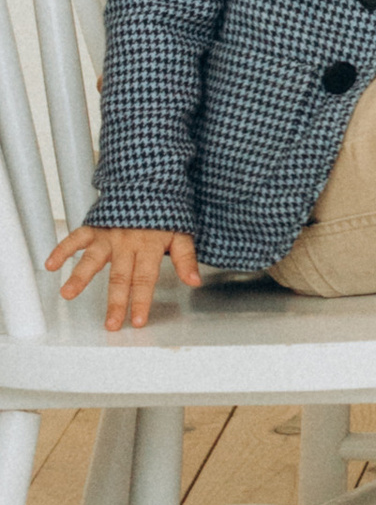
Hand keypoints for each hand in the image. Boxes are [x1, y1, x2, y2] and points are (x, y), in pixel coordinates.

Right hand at [48, 222, 199, 329]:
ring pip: (93, 258)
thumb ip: (186, 258)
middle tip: (111, 323)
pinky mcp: (95, 227)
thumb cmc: (165, 210)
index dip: (142, 300)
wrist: (150, 181)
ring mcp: (109, 235)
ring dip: (79, 276)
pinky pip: (76, 238)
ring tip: (67, 293)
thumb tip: (194, 281)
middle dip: (116, 301)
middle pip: (120, 276)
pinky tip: (51, 264)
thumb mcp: (182, 231)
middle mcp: (128, 242)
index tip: (138, 321)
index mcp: (150, 245)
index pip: (145, 278)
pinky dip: (62, 249)